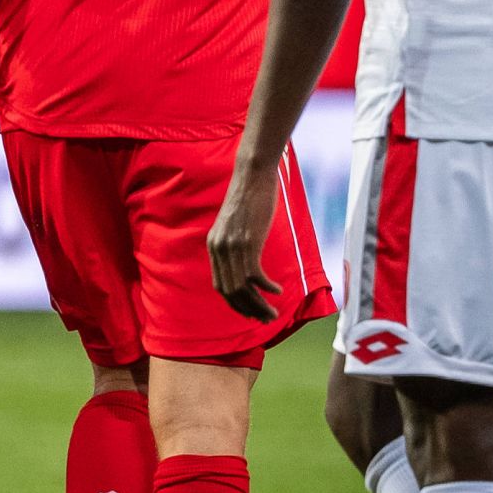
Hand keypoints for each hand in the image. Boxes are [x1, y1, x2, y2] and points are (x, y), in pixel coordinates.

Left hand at [205, 164, 285, 320]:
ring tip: (273, 314)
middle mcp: (219, 248)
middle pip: (230, 291)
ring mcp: (232, 246)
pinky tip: (278, 291)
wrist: (252, 174)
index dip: (235, 303)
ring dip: (259, 305)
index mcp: (214, 246)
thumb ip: (237, 242)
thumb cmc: (250, 196)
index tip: (251, 312)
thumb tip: (248, 259)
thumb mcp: (236, 223)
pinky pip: (254, 275)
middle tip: (266, 319)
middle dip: (248, 309)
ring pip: (242, 287)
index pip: (219, 285)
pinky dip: (266, 287)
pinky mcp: (247, 241)